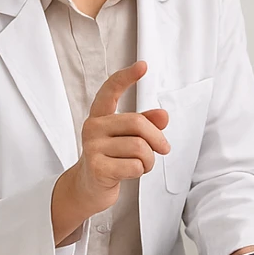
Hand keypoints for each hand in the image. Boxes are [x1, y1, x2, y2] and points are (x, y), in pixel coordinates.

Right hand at [51, 60, 168, 242]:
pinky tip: (131, 173)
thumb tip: (163, 116)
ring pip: (140, 147)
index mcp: (100, 116)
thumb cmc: (112, 159)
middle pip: (138, 123)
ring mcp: (92, 147)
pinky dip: (141, 171)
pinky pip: (135, 165)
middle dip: (157, 138)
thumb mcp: (128, 138)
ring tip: (143, 164)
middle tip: (164, 149)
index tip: (143, 65)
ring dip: (150, 160)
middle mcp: (92, 127)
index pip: (111, 90)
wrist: (89, 188)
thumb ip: (146, 125)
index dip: (127, 77)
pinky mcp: (97, 168)